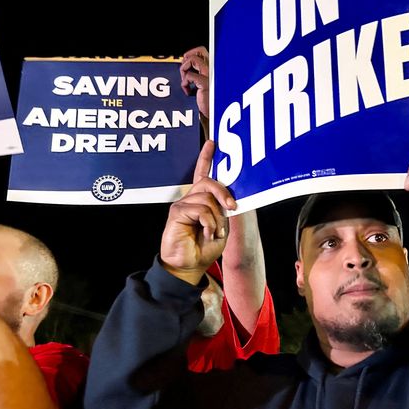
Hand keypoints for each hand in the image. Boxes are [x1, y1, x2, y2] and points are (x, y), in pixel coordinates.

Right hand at [160, 141, 235, 283]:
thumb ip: (222, 210)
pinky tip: (207, 233)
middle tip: (232, 207)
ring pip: (207, 198)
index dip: (206, 158)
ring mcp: (182, 204)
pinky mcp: (176, 212)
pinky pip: (200, 209)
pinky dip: (209, 223)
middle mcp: (190, 199)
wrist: (190, 266)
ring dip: (217, 217)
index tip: (212, 142)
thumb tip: (229, 197)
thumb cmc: (204, 248)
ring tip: (214, 232)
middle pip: (209, 181)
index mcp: (201, 201)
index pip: (203, 174)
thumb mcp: (221, 226)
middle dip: (224, 192)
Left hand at [180, 46, 209, 123]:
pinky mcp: (205, 83)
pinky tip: (188, 92)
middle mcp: (215, 70)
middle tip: (184, 69)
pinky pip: (189, 75)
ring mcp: (211, 75)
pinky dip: (184, 83)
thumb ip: (198, 75)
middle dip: (188, 57)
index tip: (186, 65)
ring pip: (193, 59)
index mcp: (215, 70)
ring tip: (186, 81)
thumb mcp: (203, 86)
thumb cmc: (208, 104)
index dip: (192, 54)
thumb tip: (186, 67)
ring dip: (184, 69)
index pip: (203, 51)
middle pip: (201, 50)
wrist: (212, 118)